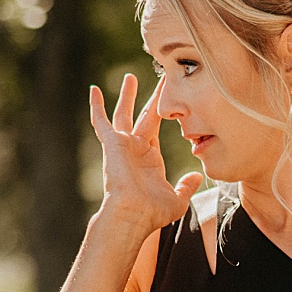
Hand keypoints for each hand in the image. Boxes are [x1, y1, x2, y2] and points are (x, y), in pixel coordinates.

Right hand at [89, 73, 201, 232]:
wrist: (133, 214)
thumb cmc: (153, 212)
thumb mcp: (177, 199)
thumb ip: (187, 186)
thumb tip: (197, 175)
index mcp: (150, 158)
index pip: (157, 130)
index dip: (166, 113)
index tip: (176, 97)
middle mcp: (136, 149)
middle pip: (144, 116)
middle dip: (154, 98)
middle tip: (162, 80)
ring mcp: (123, 145)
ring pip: (124, 113)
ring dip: (128, 95)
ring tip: (131, 77)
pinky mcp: (111, 143)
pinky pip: (101, 121)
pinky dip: (96, 106)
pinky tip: (94, 91)